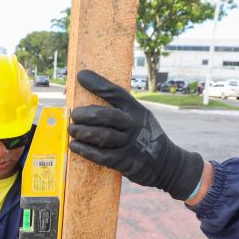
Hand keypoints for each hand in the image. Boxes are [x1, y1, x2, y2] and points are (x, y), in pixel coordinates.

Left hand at [68, 70, 204, 199]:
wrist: (166, 163)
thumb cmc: (144, 135)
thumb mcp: (139, 117)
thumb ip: (120, 110)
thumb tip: (88, 104)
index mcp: (136, 109)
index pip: (116, 92)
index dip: (97, 83)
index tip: (81, 75)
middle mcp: (134, 124)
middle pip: (106, 115)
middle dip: (85, 114)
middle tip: (74, 115)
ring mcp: (130, 144)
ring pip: (102, 136)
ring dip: (82, 132)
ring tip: (71, 130)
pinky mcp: (125, 161)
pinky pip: (101, 156)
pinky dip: (85, 150)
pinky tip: (75, 146)